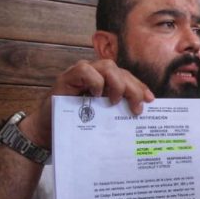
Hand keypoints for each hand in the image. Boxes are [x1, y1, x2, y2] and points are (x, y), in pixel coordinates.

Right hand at [21, 59, 154, 147]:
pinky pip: (86, 71)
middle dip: (133, 88)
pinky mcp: (67, 78)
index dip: (140, 87)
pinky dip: (95, 82)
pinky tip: (96, 95)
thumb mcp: (102, 119)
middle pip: (120, 71)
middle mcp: (95, 74)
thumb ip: (117, 112)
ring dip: (116, 84)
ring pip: (107, 67)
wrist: (48, 131)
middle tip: (136, 108)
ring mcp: (81, 74)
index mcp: (106, 82)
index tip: (150, 100)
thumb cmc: (76, 125)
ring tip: (115, 102)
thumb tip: (140, 115)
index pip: (127, 78)